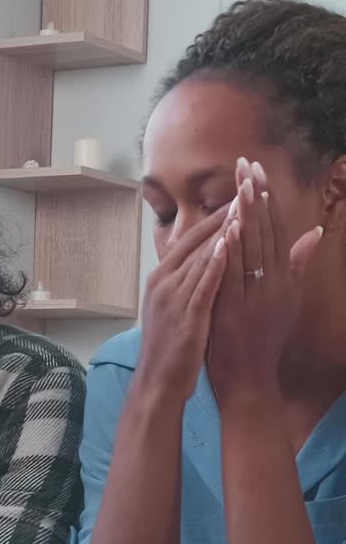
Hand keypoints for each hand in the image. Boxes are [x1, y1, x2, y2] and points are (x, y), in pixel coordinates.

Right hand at [137, 205, 228, 404]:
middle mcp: (162, 284)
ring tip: (244, 209)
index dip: (212, 218)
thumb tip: (198, 262)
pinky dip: (216, 263)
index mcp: (159, 279)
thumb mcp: (170, 308)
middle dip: (221, 216)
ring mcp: (173, 299)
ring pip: (200, 258)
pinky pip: (203, 285)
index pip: (187, 240)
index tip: (234, 199)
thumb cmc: (168, 349)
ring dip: (223, 232)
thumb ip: (182, 283)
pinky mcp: (186, 317)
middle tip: (244, 192)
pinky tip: (230, 246)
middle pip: (194, 242)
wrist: (156, 383)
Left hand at [208, 158, 323, 400]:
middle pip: (266, 232)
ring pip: (252, 249)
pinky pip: (235, 276)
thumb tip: (315, 232)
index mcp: (285, 279)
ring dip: (246, 214)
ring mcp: (255, 297)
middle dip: (256, 196)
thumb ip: (297, 265)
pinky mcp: (236, 311)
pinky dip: (232, 251)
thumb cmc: (263, 338)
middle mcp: (274, 284)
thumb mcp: (287, 299)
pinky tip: (228, 228)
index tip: (259, 172)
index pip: (277, 230)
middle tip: (247, 163)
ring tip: (240, 183)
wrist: (249, 379)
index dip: (268, 200)